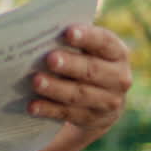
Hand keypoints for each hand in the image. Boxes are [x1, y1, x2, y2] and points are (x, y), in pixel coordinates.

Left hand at [30, 24, 131, 141]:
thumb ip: (71, 40)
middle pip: (91, 70)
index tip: (68, 32)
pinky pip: (68, 114)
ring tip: (36, 81)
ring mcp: (108, 101)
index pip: (104, 42)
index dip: (87, 37)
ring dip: (56, 88)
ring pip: (79, 94)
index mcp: (117, 53)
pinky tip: (32, 106)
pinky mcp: (91, 118)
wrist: (102, 99)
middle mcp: (118, 78)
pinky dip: (49, 109)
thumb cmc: (86, 61)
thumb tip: (40, 32)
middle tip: (50, 59)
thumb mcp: (88, 49)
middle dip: (69, 65)